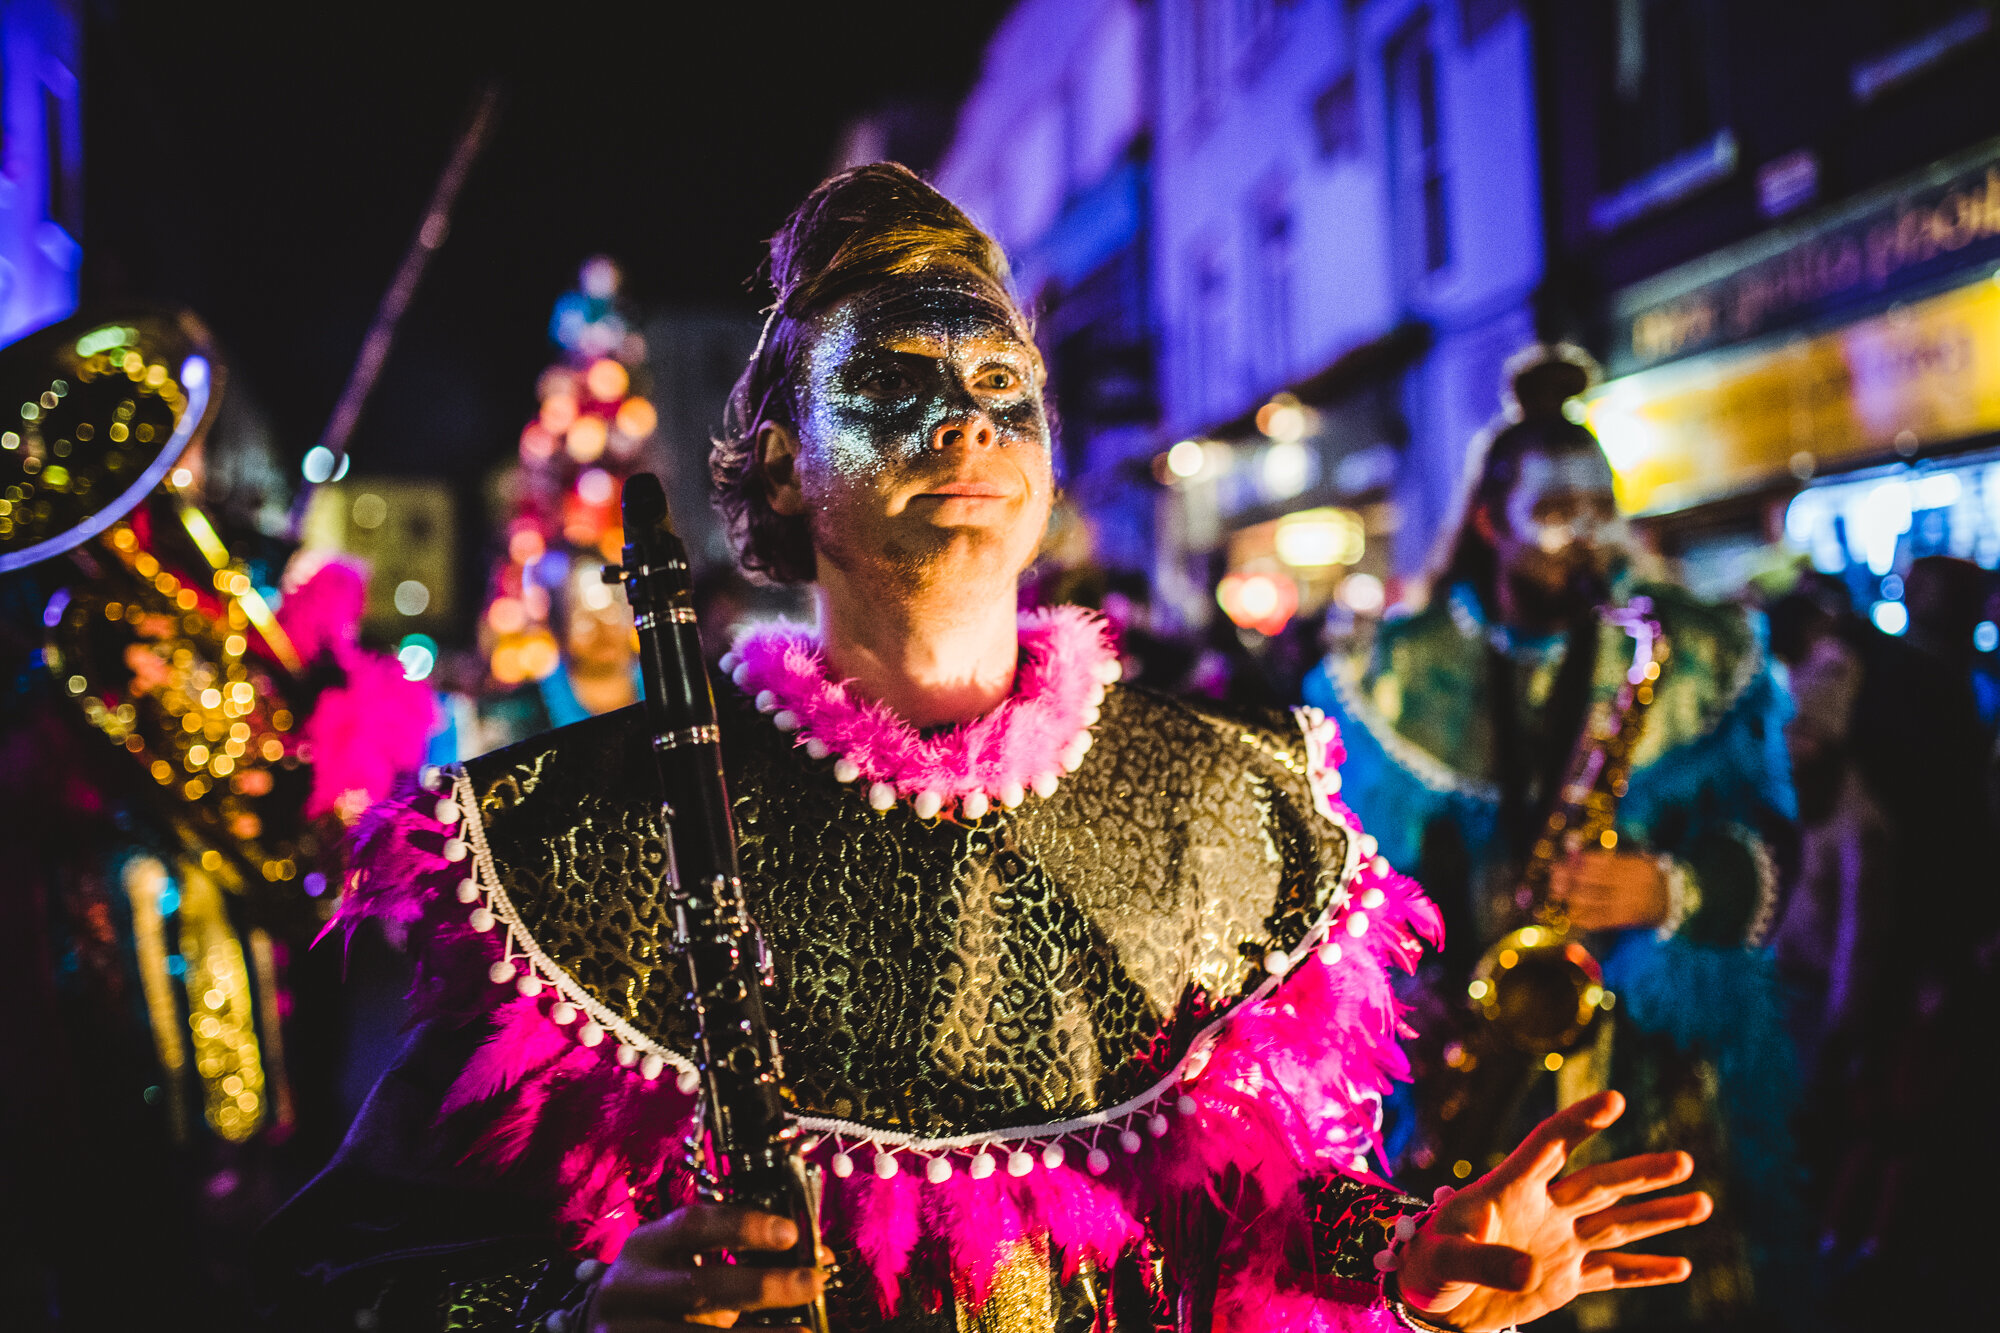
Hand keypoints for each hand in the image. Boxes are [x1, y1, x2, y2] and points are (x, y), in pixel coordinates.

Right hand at [590, 1204, 829, 1331]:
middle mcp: (628, 1288)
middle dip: (762, 1286)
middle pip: (699, 1286)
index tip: (790, 1232)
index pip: (693, 1224)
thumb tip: (818, 1257)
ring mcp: (624, 1331)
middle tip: (811, 1283)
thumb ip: (738, 1253)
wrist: (600, 1327)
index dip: (742, 1226)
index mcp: (644, 1246)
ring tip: (804, 1332)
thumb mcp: (681, 1260)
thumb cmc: (659, 1289)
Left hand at [1396, 1091, 1711, 1330]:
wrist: (1433, 1296)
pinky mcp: (1564, 1279)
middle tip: (1684, 1161)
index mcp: (1509, 1187)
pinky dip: (1645, 1271)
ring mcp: (1558, 1242)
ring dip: (1658, 1215)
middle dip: (1641, 1174)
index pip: (1549, 1145)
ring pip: (1617, 1225)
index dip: (1579, 1123)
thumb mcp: (1445, 1257)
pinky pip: (1612, 1273)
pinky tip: (1681, 1265)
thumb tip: (1530, 1271)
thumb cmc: (1428, 1263)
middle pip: (1599, 1185)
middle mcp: (1543, 1208)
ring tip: (1703, 1201)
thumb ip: (1482, 1260)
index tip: (1614, 1101)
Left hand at [1548, 849, 1667, 931]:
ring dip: (1572, 897)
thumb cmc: (1648, 877)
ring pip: (1595, 900)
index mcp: (1634, 865)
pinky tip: (1572, 914)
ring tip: (1558, 892)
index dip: (1578, 862)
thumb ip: (1610, 860)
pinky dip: (1584, 917)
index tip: (1562, 862)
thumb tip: (1578, 856)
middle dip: (1571, 878)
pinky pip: (1601, 919)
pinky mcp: (1627, 919)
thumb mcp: (1636, 861)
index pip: (1601, 863)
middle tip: (1555, 877)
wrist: (1673, 900)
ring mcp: (1629, 902)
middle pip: (1594, 879)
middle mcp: (1631, 883)